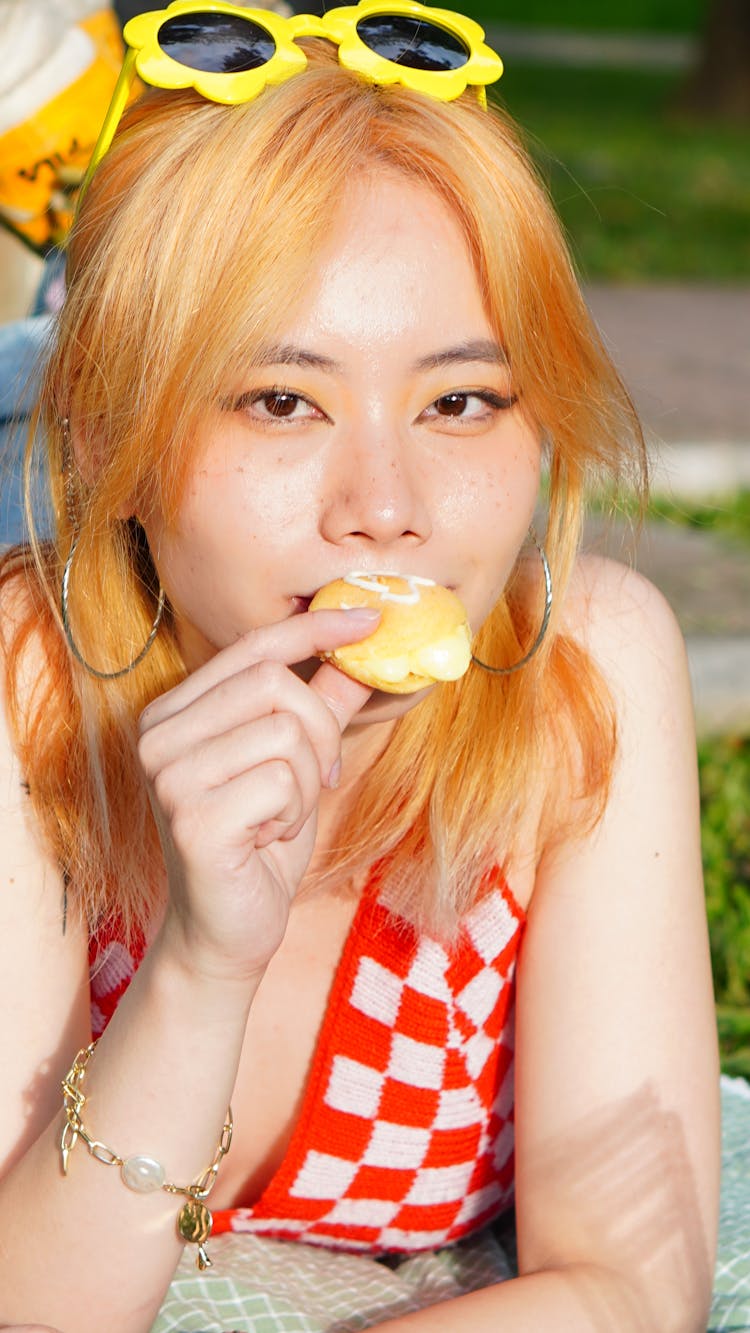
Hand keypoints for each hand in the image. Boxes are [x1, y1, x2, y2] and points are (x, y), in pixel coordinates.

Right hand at [137, 609, 377, 982]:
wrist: (225, 932)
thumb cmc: (258, 846)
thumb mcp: (297, 765)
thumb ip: (322, 706)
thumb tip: (365, 649)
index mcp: (175, 713)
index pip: (253, 647)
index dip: (316, 630)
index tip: (370, 619)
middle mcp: (158, 735)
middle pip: (275, 683)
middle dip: (322, 731)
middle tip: (321, 777)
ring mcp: (168, 775)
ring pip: (286, 732)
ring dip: (308, 782)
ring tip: (281, 817)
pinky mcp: (191, 817)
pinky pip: (283, 782)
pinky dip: (294, 814)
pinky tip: (266, 841)